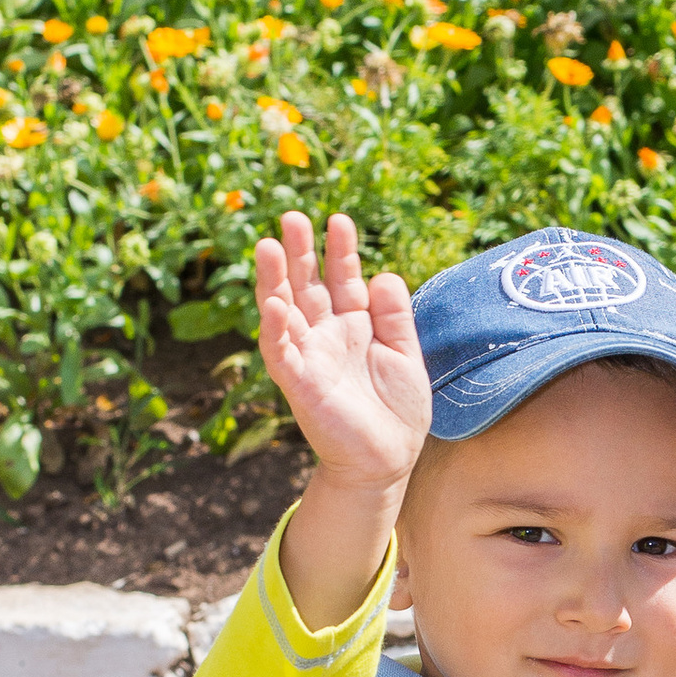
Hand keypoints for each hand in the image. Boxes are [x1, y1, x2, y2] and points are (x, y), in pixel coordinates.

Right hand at [255, 209, 430, 494]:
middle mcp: (326, 335)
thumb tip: (383, 274)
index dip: (340, 250)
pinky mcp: (300, 385)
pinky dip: (274, 329)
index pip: (342, 278)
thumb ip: (395, 316)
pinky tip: (273, 304)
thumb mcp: (405, 354)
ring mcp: (310, 357)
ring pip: (285, 311)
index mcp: (353, 325)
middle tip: (292, 216)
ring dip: (275, 280)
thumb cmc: (397, 410)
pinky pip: (281, 353)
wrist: (388, 460)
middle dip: (300, 252)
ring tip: (270, 245)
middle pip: (307, 285)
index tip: (339, 219)